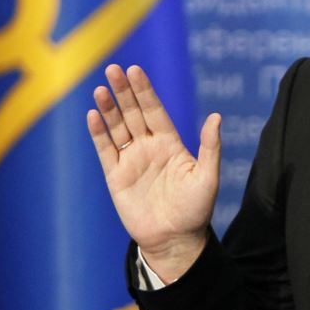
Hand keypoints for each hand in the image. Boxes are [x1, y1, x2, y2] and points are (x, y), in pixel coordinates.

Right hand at [86, 64, 221, 281]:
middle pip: (132, 113)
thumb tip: (216, 116)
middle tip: (113, 68)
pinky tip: (92, 116)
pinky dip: (98, 133)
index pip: (154, 110)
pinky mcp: (116, 177)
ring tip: (100, 89)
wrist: (175, 241)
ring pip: (117, 128)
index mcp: (170, 143)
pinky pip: (105, 150)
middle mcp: (148, 147)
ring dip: (108, 108)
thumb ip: (210, 146)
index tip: (135, 70)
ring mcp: (131, 161)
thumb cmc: (196, 210)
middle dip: (123, 91)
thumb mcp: (207, 176)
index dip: (144, 90)